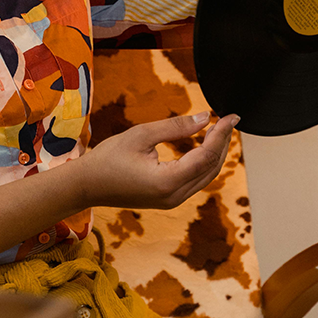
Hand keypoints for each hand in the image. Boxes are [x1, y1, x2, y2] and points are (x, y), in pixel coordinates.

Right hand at [81, 111, 238, 210]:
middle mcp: (174, 196)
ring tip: (220, 130)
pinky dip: (204, 162)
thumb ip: (176, 127)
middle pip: (212, 169)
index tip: (230, 116)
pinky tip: (204, 144)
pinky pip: (195, 180)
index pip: (206, 156)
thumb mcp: (141, 135)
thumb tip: (205, 118)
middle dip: (223, 143)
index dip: (221, 134)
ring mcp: (172, 201)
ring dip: (215, 153)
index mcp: (167, 182)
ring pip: (206, 177)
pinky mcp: (169, 200)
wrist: (87, 185)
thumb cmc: (108, 159)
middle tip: (228, 119)